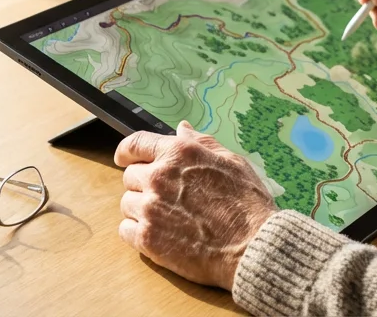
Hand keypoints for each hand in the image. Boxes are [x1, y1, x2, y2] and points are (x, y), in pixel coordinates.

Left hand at [114, 121, 277, 290]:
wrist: (252, 246)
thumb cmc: (247, 203)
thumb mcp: (231, 161)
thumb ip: (201, 143)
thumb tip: (181, 129)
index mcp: (178, 154)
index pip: (135, 144)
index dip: (127, 152)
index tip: (124, 159)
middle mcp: (158, 177)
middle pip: (130, 177)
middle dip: (144, 185)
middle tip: (166, 198)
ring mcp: (150, 208)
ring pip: (127, 204)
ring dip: (142, 210)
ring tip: (168, 220)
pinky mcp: (147, 238)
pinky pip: (125, 230)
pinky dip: (138, 233)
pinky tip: (161, 235)